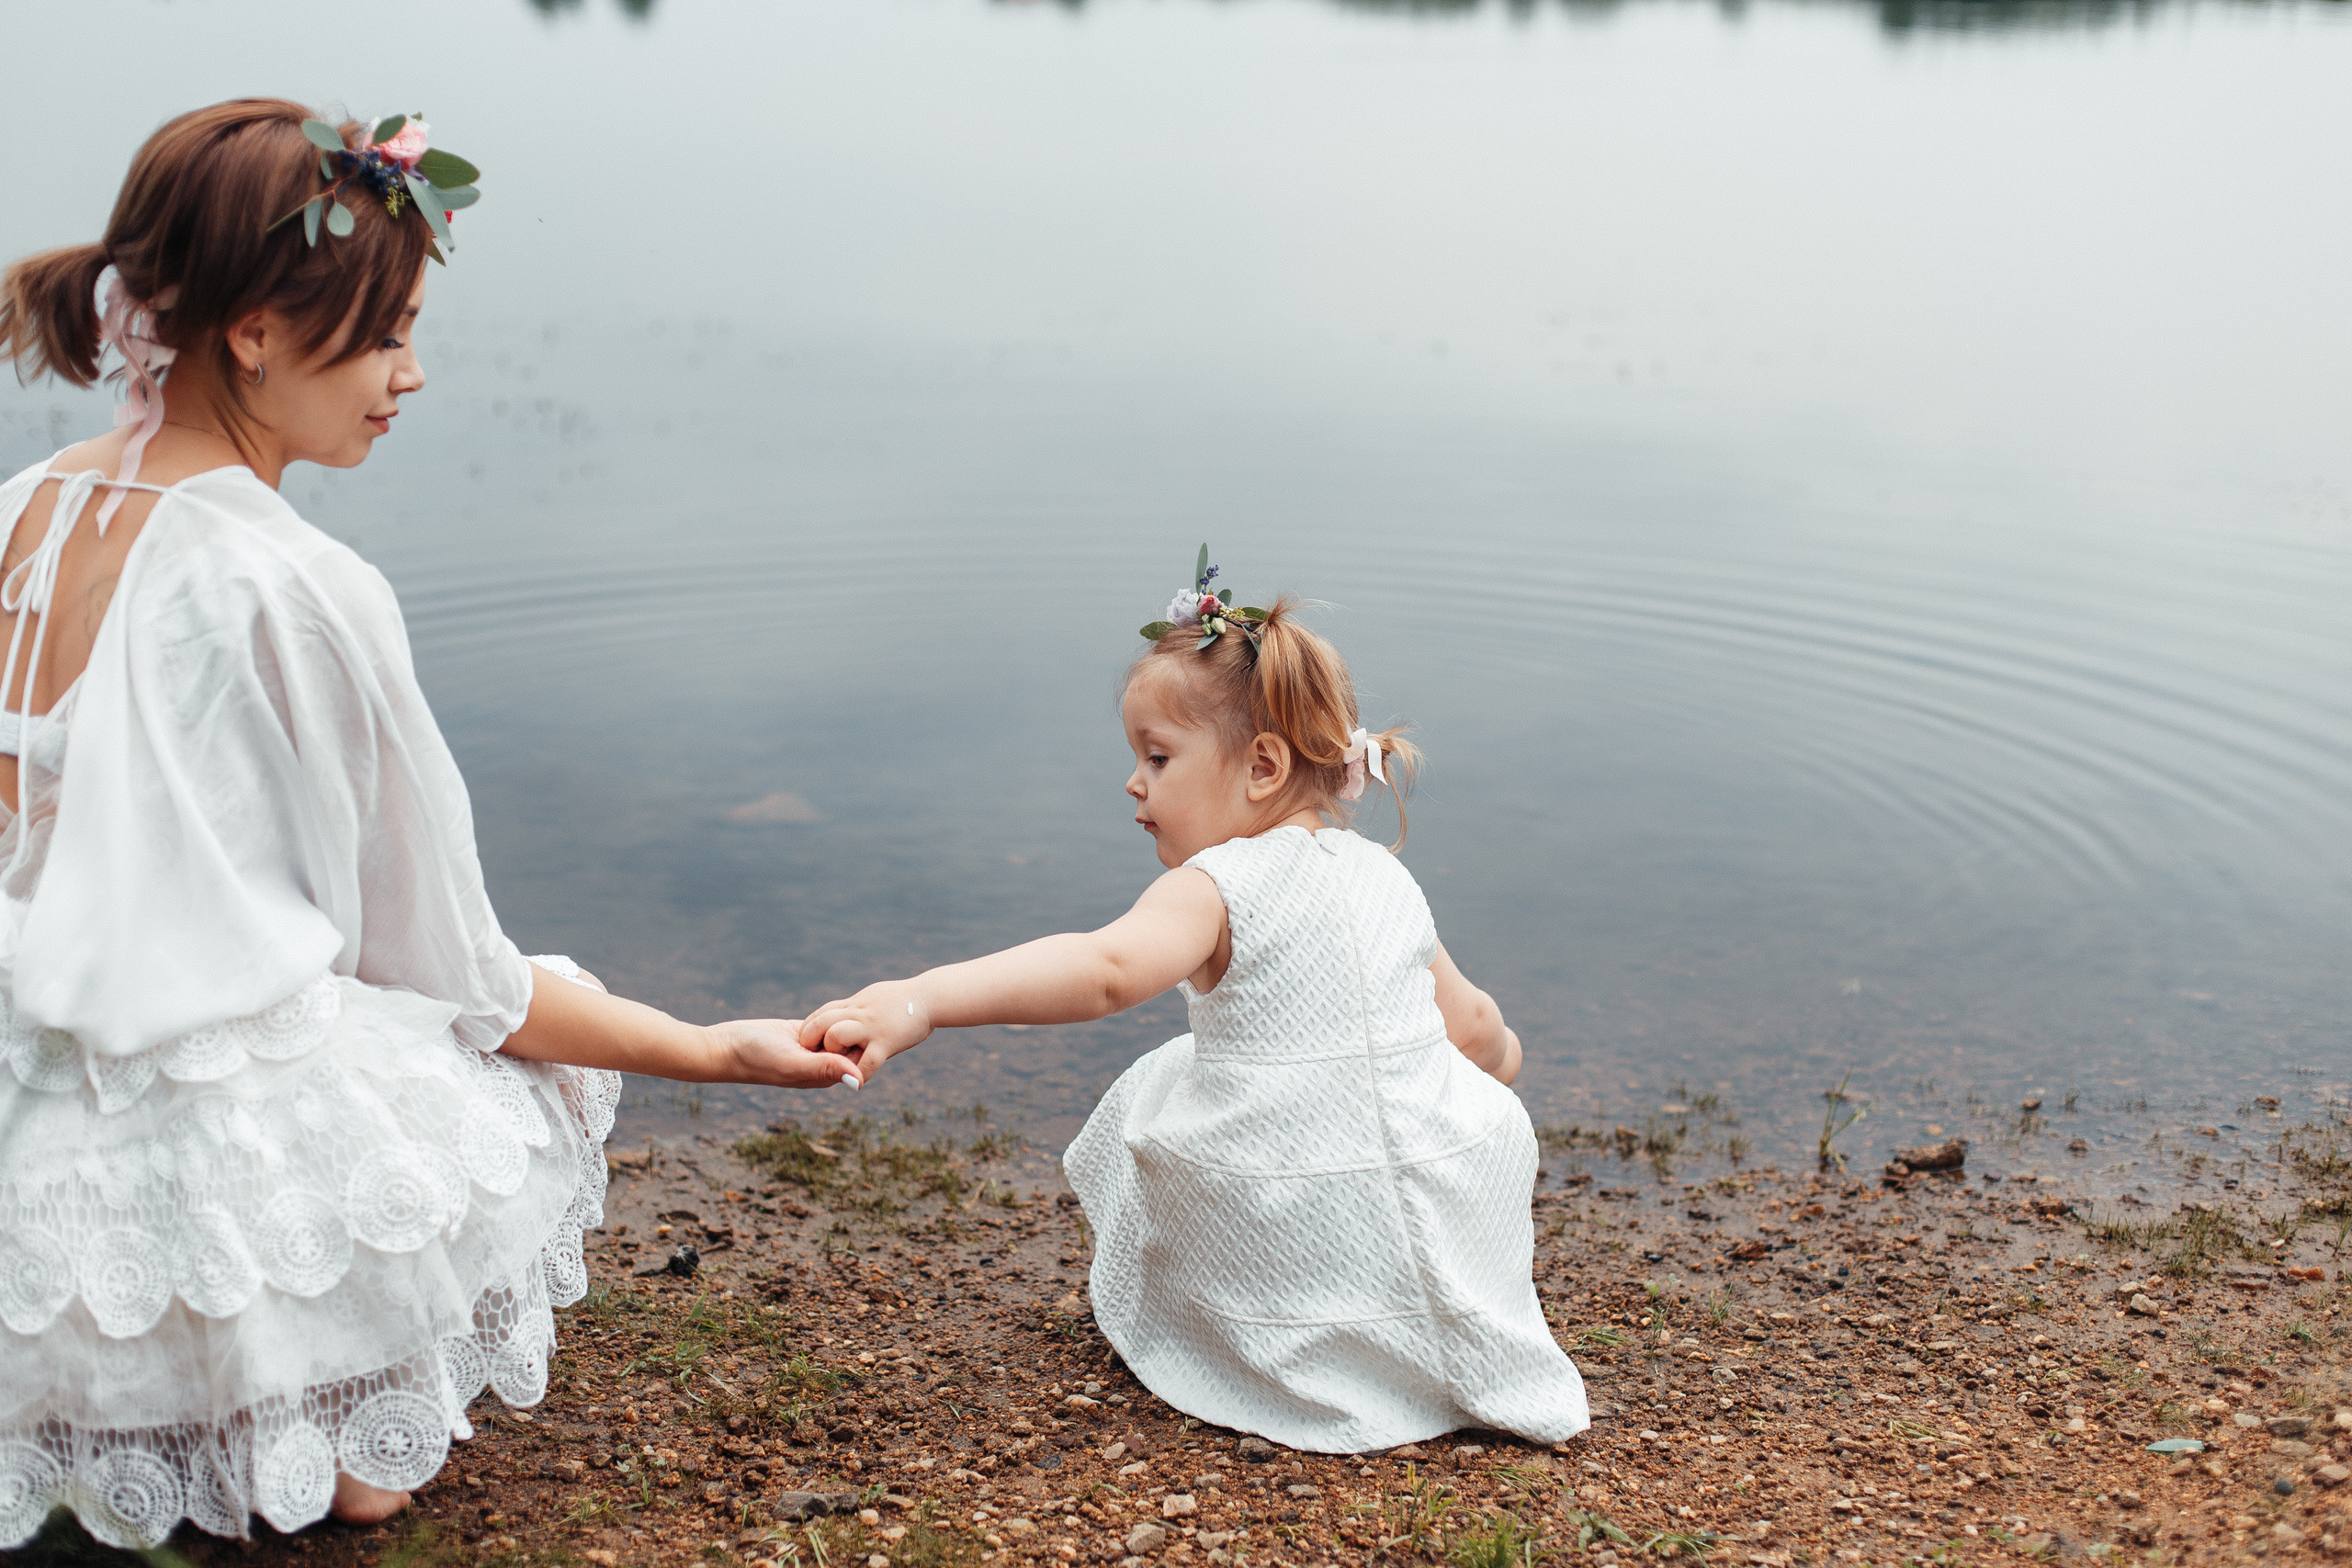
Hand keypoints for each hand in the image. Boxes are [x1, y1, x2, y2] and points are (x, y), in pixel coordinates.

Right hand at [711, 1019, 865, 1089]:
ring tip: (826, 1017)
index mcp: (826, 1076)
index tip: (848, 1032)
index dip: (861, 1043)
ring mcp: (812, 1048)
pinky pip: (824, 1023)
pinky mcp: (802, 1033)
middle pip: (853, 1045)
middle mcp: (821, 1064)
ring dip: (839, 1020)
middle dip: (852, 1030)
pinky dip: (825, 1016)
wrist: (726, 1046)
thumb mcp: (792, 1062)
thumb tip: (859, 1081)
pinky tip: (816, 1014)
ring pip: (840, 1031)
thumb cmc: (756, 1059)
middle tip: (839, 1020)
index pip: (861, 1060)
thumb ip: (825, 1069)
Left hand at [796, 983, 931, 1086]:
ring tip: (839, 1062)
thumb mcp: (873, 997)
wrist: (929, 997)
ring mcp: (871, 1028)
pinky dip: (859, 1075)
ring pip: (836, 1036)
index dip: (810, 1028)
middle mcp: (858, 1014)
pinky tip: (857, 1084)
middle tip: (815, 1056)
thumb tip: (845, 1013)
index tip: (810, 1043)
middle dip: (811, 1040)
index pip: (820, 1013)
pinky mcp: (886, 1042)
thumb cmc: (903, 998)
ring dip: (833, 1052)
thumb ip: (857, 1008)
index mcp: (854, 1004)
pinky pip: (867, 1062)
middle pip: (820, 1023)